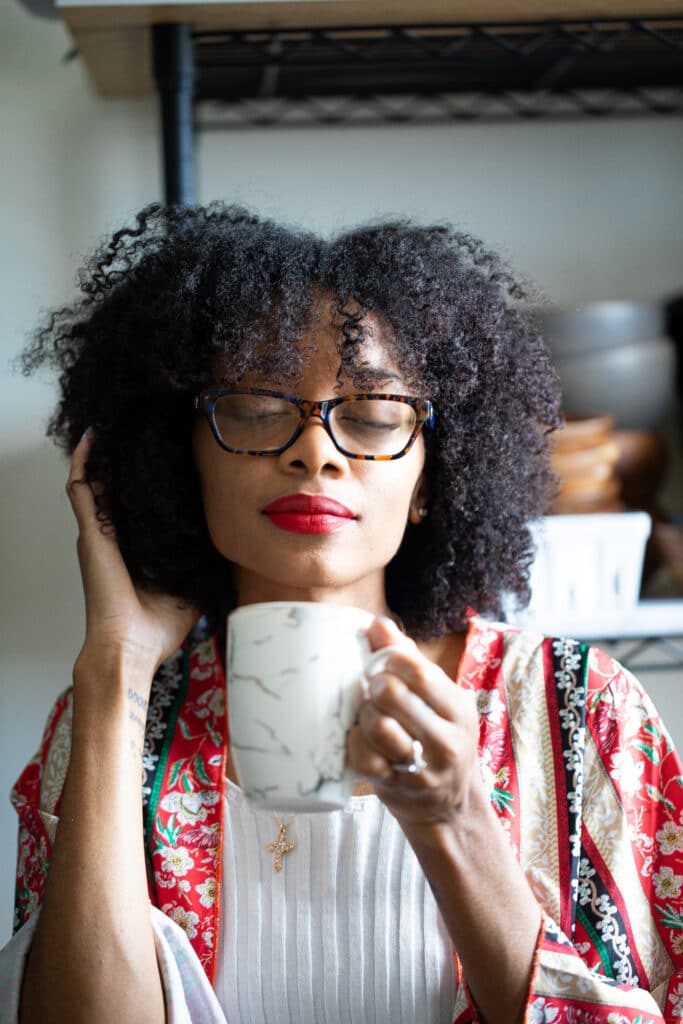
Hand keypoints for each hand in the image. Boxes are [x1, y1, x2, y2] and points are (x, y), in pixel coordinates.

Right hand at [67, 430, 199, 684]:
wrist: (131, 650)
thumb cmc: (157, 629)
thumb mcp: (191, 591)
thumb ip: (204, 570)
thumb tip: (234, 554)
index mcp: (132, 550)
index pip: (138, 507)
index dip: (148, 483)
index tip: (169, 458)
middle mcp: (112, 539)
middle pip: (115, 489)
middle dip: (125, 462)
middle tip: (144, 432)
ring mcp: (98, 535)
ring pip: (95, 482)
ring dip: (104, 454)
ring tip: (115, 424)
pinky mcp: (91, 534)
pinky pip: (81, 489)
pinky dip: (84, 462)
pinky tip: (92, 437)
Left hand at [347, 616, 480, 836]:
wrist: (450, 810)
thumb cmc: (437, 741)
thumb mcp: (438, 702)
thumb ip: (409, 660)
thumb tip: (378, 623)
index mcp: (459, 709)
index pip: (420, 671)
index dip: (390, 660)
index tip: (381, 664)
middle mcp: (449, 740)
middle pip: (394, 695)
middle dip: (373, 687)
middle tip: (371, 690)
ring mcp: (426, 770)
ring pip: (378, 727)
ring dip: (363, 717)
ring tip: (367, 716)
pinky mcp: (400, 790)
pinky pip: (364, 760)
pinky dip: (355, 745)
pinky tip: (360, 741)